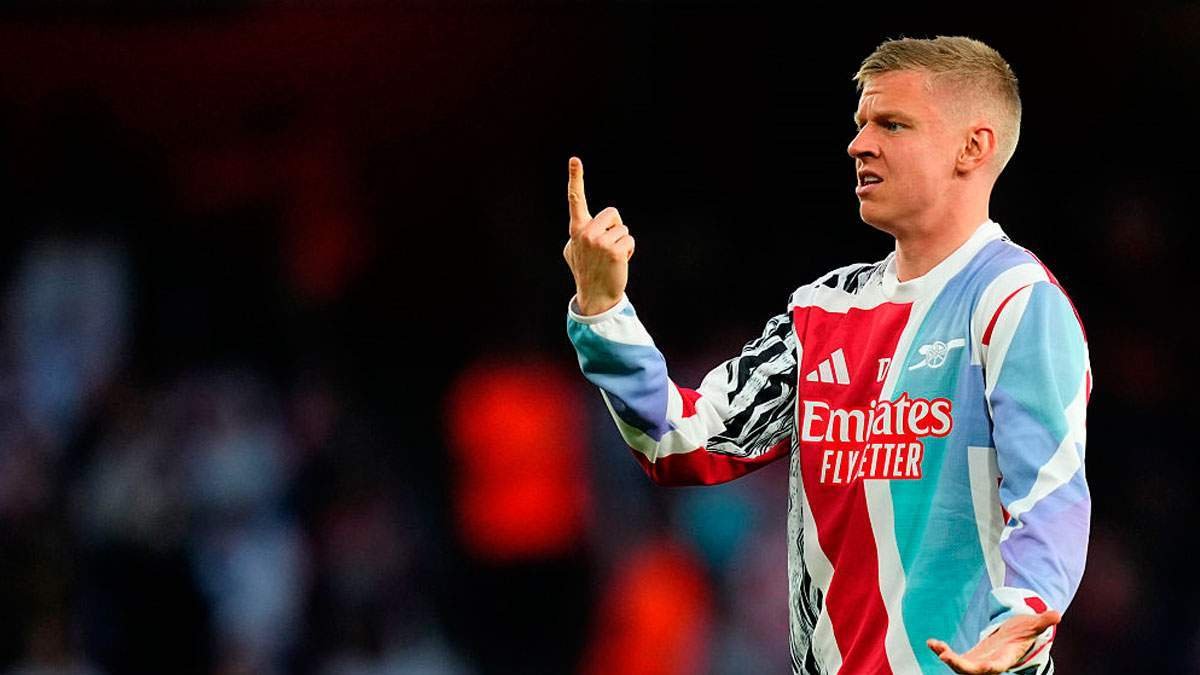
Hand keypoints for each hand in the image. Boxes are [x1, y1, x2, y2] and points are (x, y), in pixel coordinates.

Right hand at [562, 156, 634, 315]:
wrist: (595, 296)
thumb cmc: (585, 271)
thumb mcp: (573, 251)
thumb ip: (578, 234)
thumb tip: (581, 231)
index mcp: (576, 229)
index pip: (575, 200)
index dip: (575, 178)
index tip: (574, 160)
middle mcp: (586, 232)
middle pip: (612, 213)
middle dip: (615, 227)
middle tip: (607, 247)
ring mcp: (600, 242)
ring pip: (623, 228)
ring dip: (622, 241)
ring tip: (611, 258)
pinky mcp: (614, 251)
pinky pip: (629, 239)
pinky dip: (628, 250)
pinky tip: (618, 263)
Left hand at [926, 610, 1059, 673]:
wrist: (1014, 638)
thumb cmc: (1023, 632)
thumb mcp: (1033, 624)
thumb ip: (1043, 621)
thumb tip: (1057, 614)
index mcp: (1006, 658)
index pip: (997, 666)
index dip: (989, 667)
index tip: (981, 667)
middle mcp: (990, 664)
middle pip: (974, 671)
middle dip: (960, 666)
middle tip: (946, 657)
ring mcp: (978, 662)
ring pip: (961, 666)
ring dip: (948, 658)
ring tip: (937, 646)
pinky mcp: (969, 657)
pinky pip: (953, 657)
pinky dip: (942, 650)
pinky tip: (931, 643)